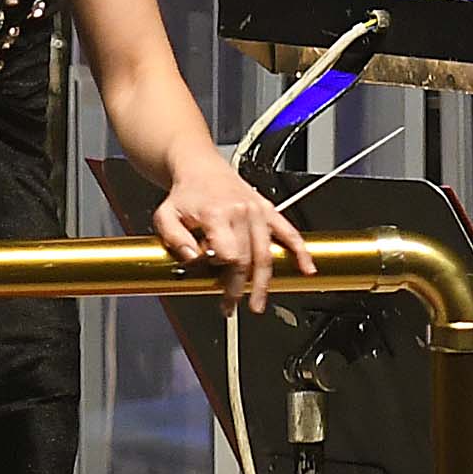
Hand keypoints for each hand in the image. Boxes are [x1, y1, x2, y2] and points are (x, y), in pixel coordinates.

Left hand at [154, 161, 314, 310]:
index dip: (222, 273)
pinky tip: (307, 268)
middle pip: (247, 258)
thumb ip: (174, 239)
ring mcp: (258, 211)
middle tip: (231, 305)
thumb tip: (192, 259)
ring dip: (264, 281)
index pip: (229, 254)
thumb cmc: (185, 193)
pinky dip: (300, 251)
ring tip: (258, 302)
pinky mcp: (268, 210)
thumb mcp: (165, 215)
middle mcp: (241, 211)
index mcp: (216, 213)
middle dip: (239, 286)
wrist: (200, 168)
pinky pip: (288, 232)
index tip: (214, 284)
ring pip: (266, 253)